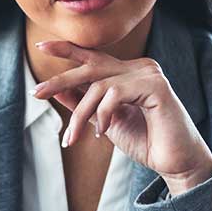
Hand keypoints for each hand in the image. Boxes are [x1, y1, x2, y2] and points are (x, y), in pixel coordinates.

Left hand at [31, 40, 211, 194]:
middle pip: (92, 66)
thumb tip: (57, 90)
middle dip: (61, 79)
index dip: (68, 50)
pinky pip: (115, 94)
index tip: (42, 47)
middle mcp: (140, 67)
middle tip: (37, 92)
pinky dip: (103, 115)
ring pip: (99, 86)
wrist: (175, 163)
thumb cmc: (146, 142)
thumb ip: (85, 104)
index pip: (94, 57)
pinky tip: (103, 133)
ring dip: (80, 115)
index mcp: (129, 73)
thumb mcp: (106, 122)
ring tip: (73, 138)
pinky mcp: (157, 86)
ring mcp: (150, 74)